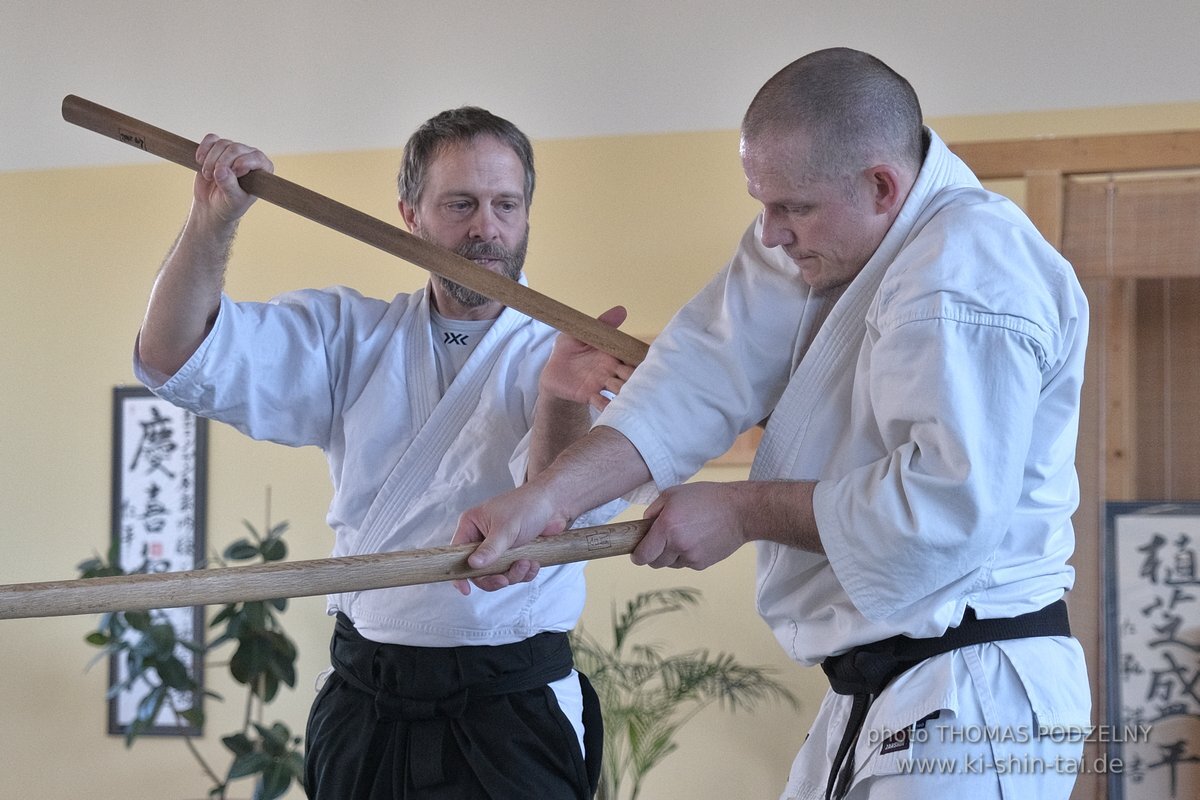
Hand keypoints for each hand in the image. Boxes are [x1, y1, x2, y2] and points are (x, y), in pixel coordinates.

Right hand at [192, 135, 273, 226]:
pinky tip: (200, 161)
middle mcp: (250, 157)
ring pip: (222, 144)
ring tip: (209, 176)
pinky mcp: (217, 148)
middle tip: (213, 177)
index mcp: (262, 169)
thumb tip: (221, 170)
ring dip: (210, 160)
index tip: (233, 174)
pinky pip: (210, 138)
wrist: (212, 206)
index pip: (257, 157)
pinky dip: (203, 149)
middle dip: (222, 163)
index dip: (242, 163)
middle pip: (236, 148)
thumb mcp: (232, 200)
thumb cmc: (229, 205)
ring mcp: (233, 151)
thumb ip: (229, 186)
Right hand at [450, 484, 570, 593]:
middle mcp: (481, 538)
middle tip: (506, 579)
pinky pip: (513, 574)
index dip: (459, 573)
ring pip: (497, 575)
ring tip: (527, 562)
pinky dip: (524, 573)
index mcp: (472, 525)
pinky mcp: (513, 556)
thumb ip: (490, 548)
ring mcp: (498, 549)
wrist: (554, 504)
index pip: (457, 553)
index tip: (465, 589)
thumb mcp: (506, 527)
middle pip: (478, 571)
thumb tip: (473, 564)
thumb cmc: (528, 505)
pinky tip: (533, 563)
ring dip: (514, 574)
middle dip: (495, 577)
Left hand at [539, 306, 634, 410]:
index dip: (640, 358)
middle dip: (633, 376)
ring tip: (624, 391)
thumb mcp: (580, 333)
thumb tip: (622, 309)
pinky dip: (608, 406)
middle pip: (630, 375)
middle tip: (634, 376)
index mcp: (611, 354)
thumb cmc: (567, 351)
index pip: (631, 356)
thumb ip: (601, 324)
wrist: (552, 374)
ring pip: (620, 389)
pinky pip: (603, 403)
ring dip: (623, 391)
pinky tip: (610, 407)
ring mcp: (602, 384)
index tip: (647, 360)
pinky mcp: (591, 396)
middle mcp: (611, 370)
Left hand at [634, 482, 749, 569]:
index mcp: (666, 526)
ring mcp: (691, 556)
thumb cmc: (706, 497)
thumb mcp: (673, 494)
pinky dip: (686, 555)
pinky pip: (686, 563)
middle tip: (659, 542)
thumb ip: (653, 511)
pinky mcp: (702, 563)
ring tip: (683, 536)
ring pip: (670, 563)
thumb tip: (643, 526)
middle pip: (655, 563)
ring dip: (671, 555)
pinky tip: (696, 540)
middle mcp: (677, 544)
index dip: (637, 556)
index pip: (643, 554)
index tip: (636, 554)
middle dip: (653, 554)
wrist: (740, 511)